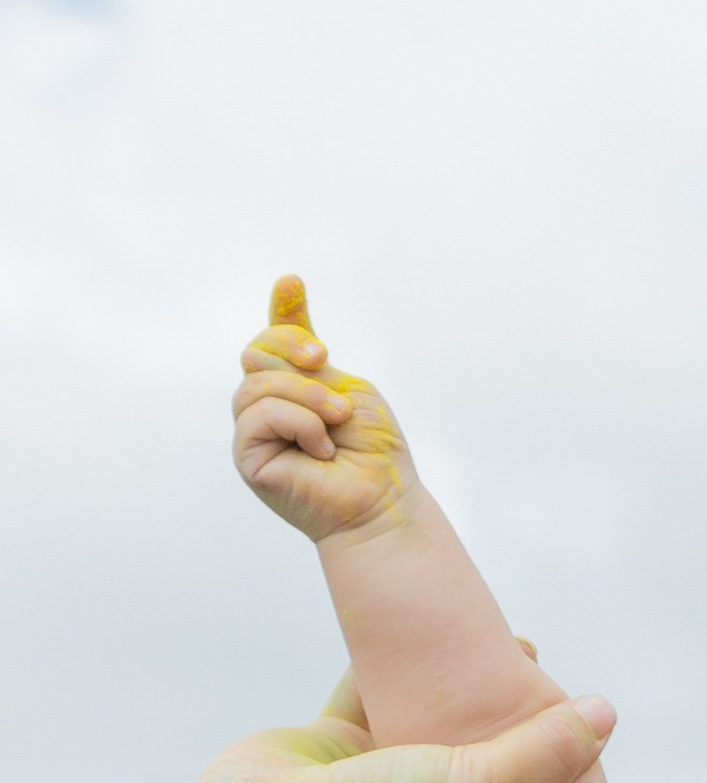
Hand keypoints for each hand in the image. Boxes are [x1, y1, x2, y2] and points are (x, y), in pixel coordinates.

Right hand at [163, 682, 614, 782]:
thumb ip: (549, 750)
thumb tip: (606, 714)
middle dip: (524, 750)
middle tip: (565, 699)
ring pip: (438, 744)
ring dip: (464, 701)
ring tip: (508, 648)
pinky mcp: (337, 762)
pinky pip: (376, 708)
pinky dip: (396, 674)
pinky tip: (424, 632)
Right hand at [231, 273, 416, 546]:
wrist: (383, 504)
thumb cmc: (373, 453)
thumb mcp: (348, 386)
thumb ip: (309, 345)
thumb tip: (285, 278)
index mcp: (291, 389)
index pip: (272, 340)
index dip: (280, 313)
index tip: (292, 282)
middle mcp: (265, 408)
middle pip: (256, 354)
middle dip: (297, 357)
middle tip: (333, 378)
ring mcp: (252, 432)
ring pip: (256, 384)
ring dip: (306, 397)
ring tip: (337, 422)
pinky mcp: (247, 457)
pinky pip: (257, 415)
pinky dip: (297, 422)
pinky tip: (321, 448)